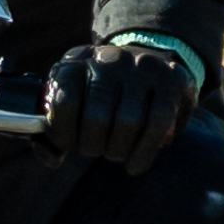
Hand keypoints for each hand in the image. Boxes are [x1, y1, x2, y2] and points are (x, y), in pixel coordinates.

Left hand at [41, 40, 194, 171]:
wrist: (146, 63)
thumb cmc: (100, 95)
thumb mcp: (72, 99)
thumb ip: (52, 130)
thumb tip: (53, 158)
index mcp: (76, 62)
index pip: (65, 101)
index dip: (64, 133)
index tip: (69, 145)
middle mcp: (110, 59)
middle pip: (97, 117)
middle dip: (93, 146)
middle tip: (95, 150)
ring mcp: (142, 66)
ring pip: (128, 122)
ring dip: (118, 151)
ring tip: (116, 155)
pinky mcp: (172, 78)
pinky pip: (157, 124)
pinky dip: (144, 152)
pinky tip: (135, 165)